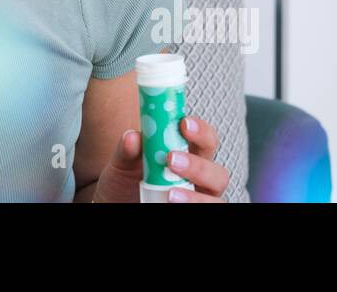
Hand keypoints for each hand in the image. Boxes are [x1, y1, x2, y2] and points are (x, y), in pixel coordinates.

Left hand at [91, 114, 230, 202]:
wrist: (118, 201)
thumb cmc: (127, 180)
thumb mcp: (123, 163)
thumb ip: (128, 149)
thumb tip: (131, 136)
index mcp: (189, 156)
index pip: (206, 139)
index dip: (200, 130)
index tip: (184, 123)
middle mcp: (200, 179)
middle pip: (218, 172)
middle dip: (198, 165)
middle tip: (172, 159)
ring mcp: (199, 200)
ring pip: (215, 200)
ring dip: (196, 197)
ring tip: (170, 194)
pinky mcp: (193, 213)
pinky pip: (205, 213)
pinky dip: (191, 207)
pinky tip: (170, 204)